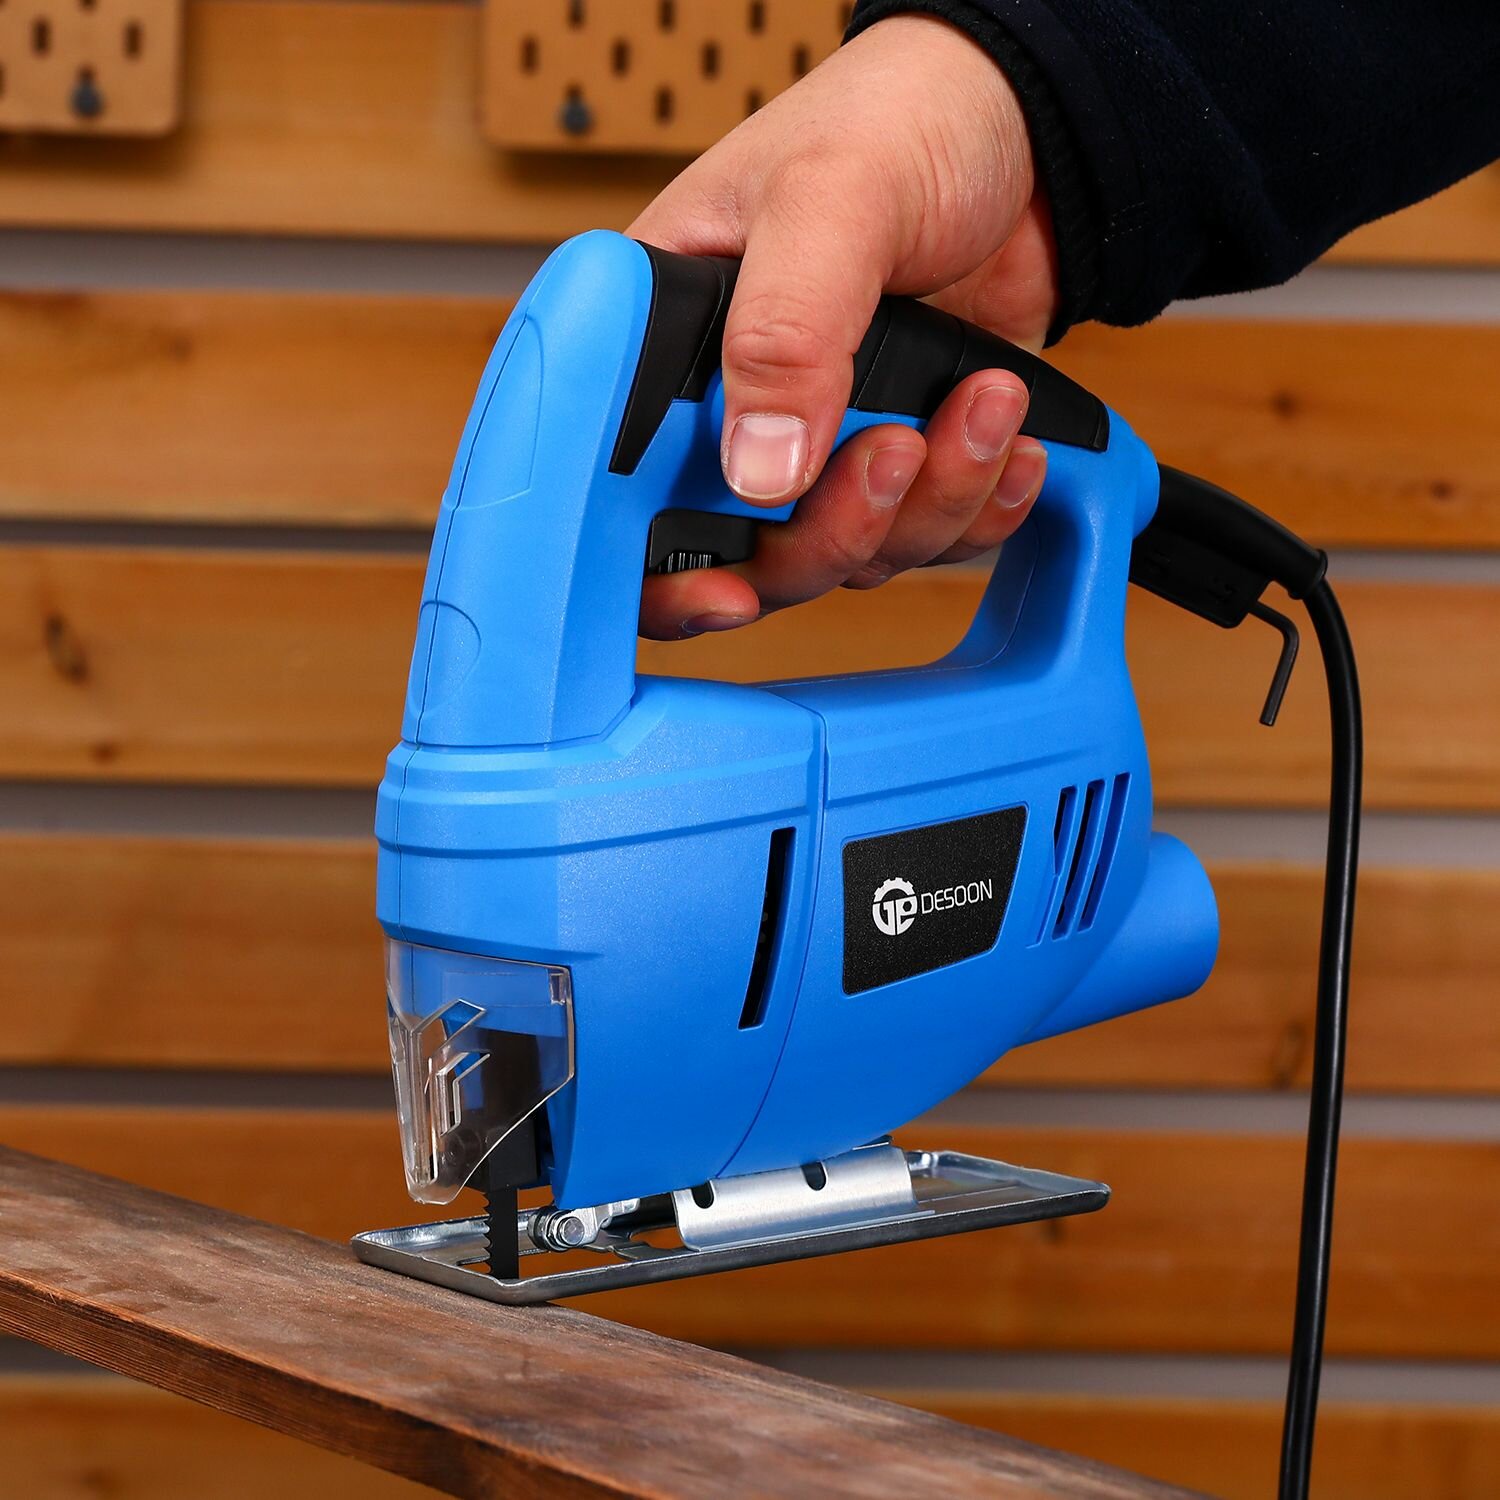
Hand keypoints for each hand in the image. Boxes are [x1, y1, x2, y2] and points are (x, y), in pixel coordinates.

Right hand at [630, 14, 1060, 639]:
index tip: (724, 588)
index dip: (659, 566)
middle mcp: (734, 406)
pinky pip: (926, 538)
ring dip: (927, 503)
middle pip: (745, 552)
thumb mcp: (829, 195)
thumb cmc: (904, 118)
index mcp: (668, 340)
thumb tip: (756, 468)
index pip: (621, 488)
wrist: (1030, 134)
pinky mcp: (896, 459)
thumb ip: (785, 329)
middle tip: (893, 449)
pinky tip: (1007, 442)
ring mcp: (817, 442)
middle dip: (834, 530)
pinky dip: (977, 506)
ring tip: (980, 404)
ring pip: (847, 555)